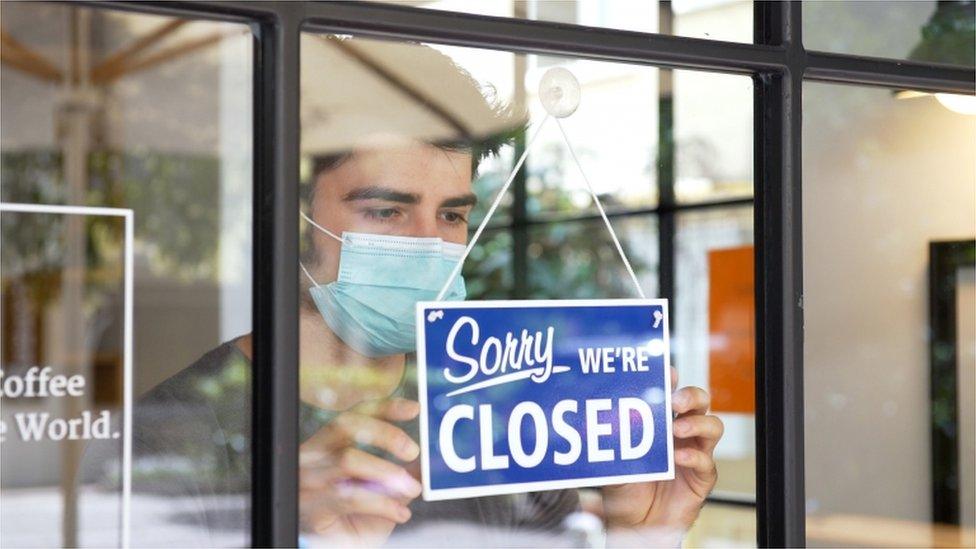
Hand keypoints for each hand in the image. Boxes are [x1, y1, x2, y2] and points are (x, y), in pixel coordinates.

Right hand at [299, 398, 421, 544]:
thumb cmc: (355, 516)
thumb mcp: (382, 490)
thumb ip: (402, 472)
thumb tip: (432, 460)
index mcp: (329, 443)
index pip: (355, 413)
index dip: (385, 407)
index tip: (415, 409)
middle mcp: (314, 455)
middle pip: (346, 425)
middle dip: (385, 433)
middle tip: (414, 451)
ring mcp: (309, 479)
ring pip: (348, 460)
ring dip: (388, 472)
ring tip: (412, 487)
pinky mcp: (312, 507)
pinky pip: (351, 498)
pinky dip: (383, 504)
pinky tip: (401, 513)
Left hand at [601, 367, 722, 532]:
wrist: (634, 526)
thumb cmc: (624, 491)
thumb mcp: (611, 464)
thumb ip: (609, 445)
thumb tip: (596, 423)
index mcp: (660, 422)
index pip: (671, 392)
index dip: (672, 379)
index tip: (666, 372)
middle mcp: (681, 433)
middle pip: (699, 402)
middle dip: (690, 396)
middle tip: (676, 401)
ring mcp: (694, 452)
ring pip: (713, 426)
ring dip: (697, 423)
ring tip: (678, 428)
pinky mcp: (702, 477)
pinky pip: (707, 461)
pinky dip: (694, 456)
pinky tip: (678, 458)